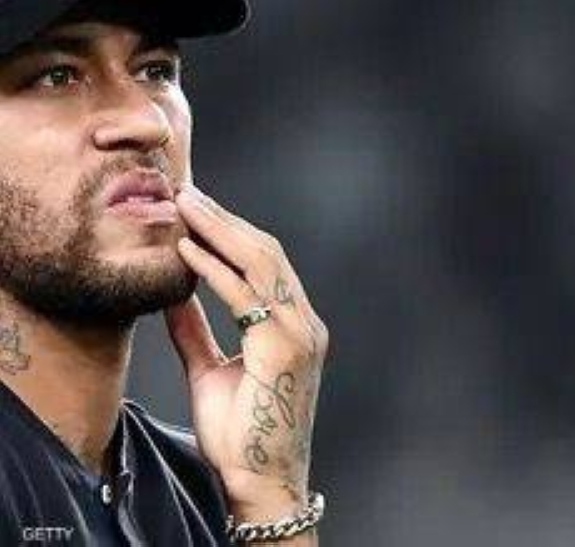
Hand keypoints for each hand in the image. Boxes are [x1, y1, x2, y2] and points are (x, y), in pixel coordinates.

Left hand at [163, 183, 329, 517]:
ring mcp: (299, 332)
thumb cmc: (241, 433)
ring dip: (221, 232)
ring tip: (186, 207)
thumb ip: (196, 333)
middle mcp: (304, 321)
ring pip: (262, 264)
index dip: (232, 231)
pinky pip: (247, 297)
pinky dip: (216, 271)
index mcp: (293, 325)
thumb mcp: (210, 371)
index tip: (198, 209)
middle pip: (267, 253)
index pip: (266, 263)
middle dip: (225, 220)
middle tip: (188, 192)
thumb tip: (173, 297)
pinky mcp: (285, 347)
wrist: (260, 479)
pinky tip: (188, 252)